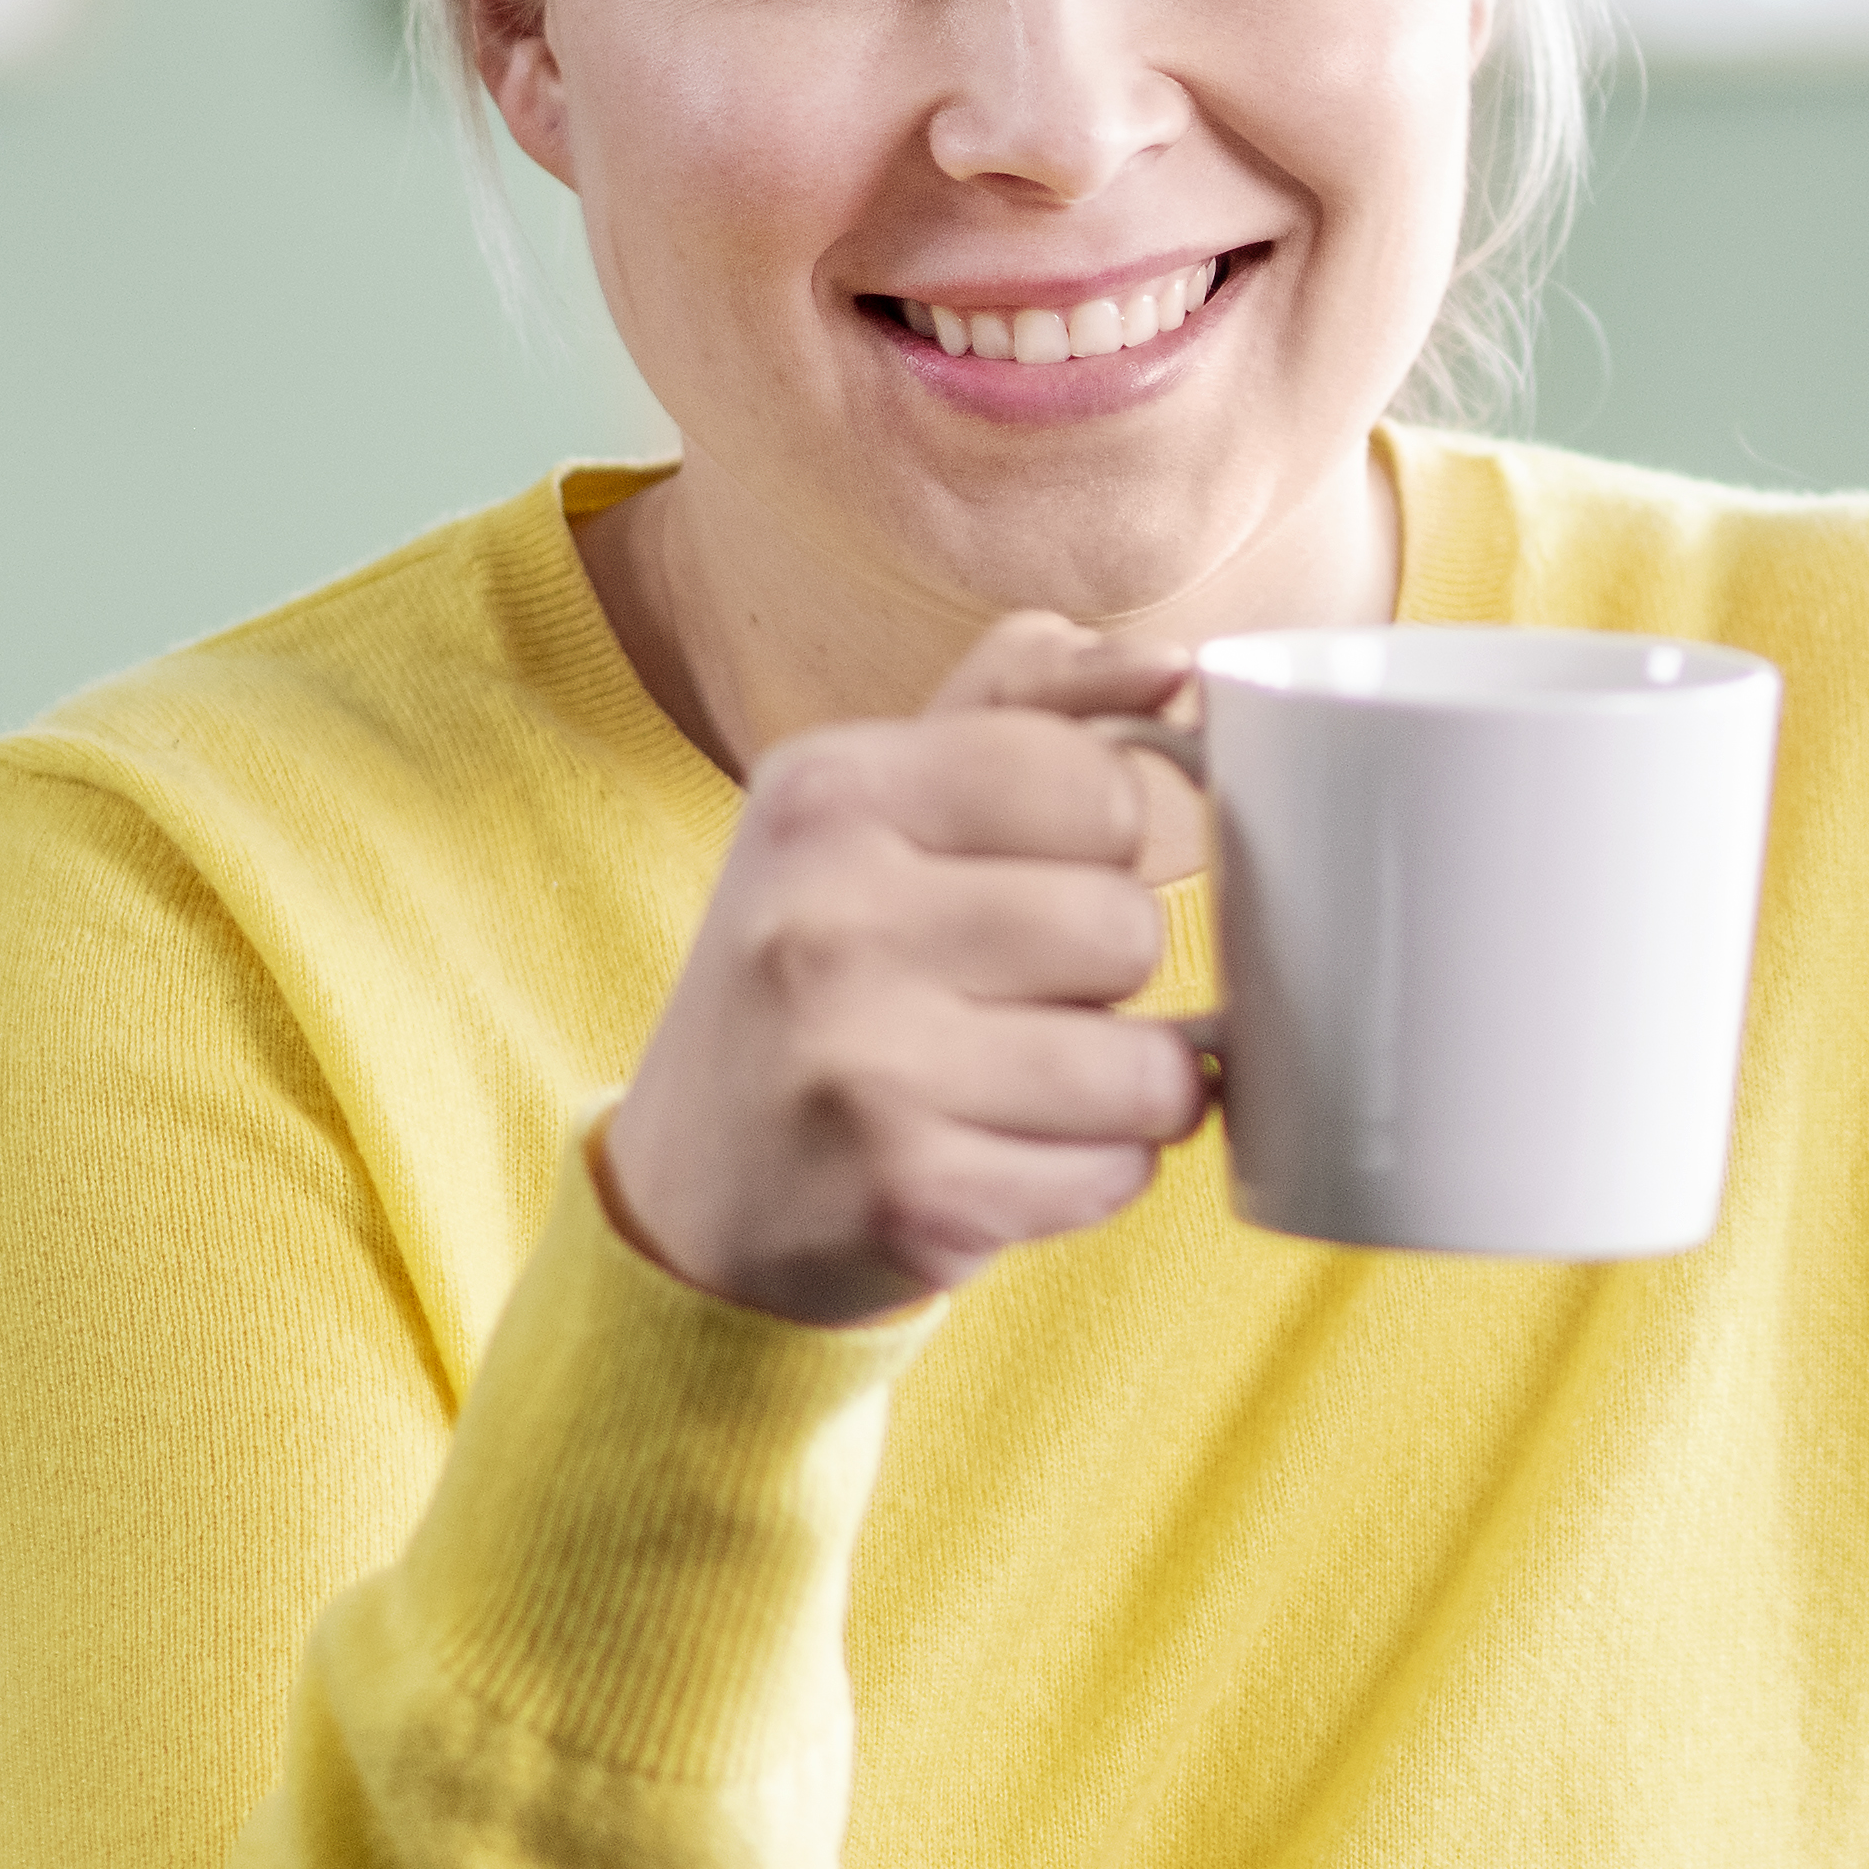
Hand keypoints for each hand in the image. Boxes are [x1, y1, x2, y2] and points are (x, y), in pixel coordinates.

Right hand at [597, 615, 1214, 1326]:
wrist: (693, 1190)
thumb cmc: (822, 969)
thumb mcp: (878, 807)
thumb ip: (1024, 705)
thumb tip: (1174, 667)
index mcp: (824, 797)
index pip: (1095, 781)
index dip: (1102, 840)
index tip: (1032, 875)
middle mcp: (824, 924)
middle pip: (1127, 927)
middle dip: (1104, 973)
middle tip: (1005, 997)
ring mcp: (863, 1072)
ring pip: (1147, 1066)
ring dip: (1123, 1086)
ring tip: (1021, 1080)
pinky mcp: (912, 1201)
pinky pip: (1120, 1172)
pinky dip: (1093, 1172)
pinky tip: (1002, 1154)